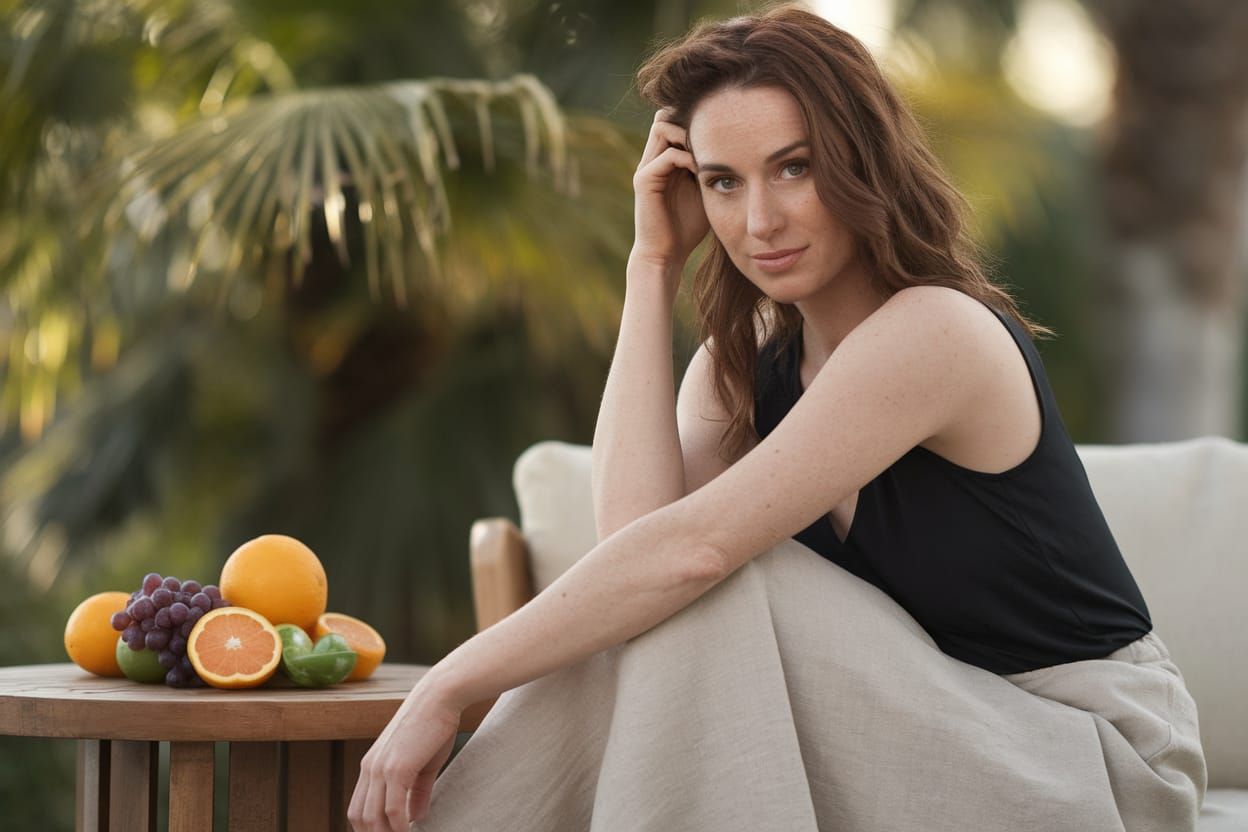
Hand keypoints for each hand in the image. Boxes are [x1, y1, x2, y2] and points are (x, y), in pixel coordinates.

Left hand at [347, 672, 463, 830]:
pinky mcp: (396, 768)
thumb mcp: (423, 764)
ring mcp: (381, 768)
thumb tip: (415, 818)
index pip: (358, 809)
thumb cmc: (434, 726)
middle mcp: (370, 768)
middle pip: (359, 817)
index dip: (370, 828)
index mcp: (371, 766)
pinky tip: (410, 830)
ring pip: (371, 818)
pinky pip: (392, 810)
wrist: (440, 697)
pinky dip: (399, 827)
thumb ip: (417, 792)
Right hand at [631, 107, 710, 282]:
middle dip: (691, 119)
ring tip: (708, 151)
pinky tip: (703, 171)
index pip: (676, 119)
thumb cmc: (688, 227)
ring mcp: (647, 167)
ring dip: (688, 133)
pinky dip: (687, 158)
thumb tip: (743, 149)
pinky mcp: (644, 180)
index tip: (724, 130)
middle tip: (715, 136)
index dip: (698, 119)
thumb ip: (714, 168)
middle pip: (666, 114)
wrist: (666, 254)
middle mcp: (653, 157)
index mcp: (666, 157)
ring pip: (663, 125)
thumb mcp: (707, 191)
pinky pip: (667, 155)